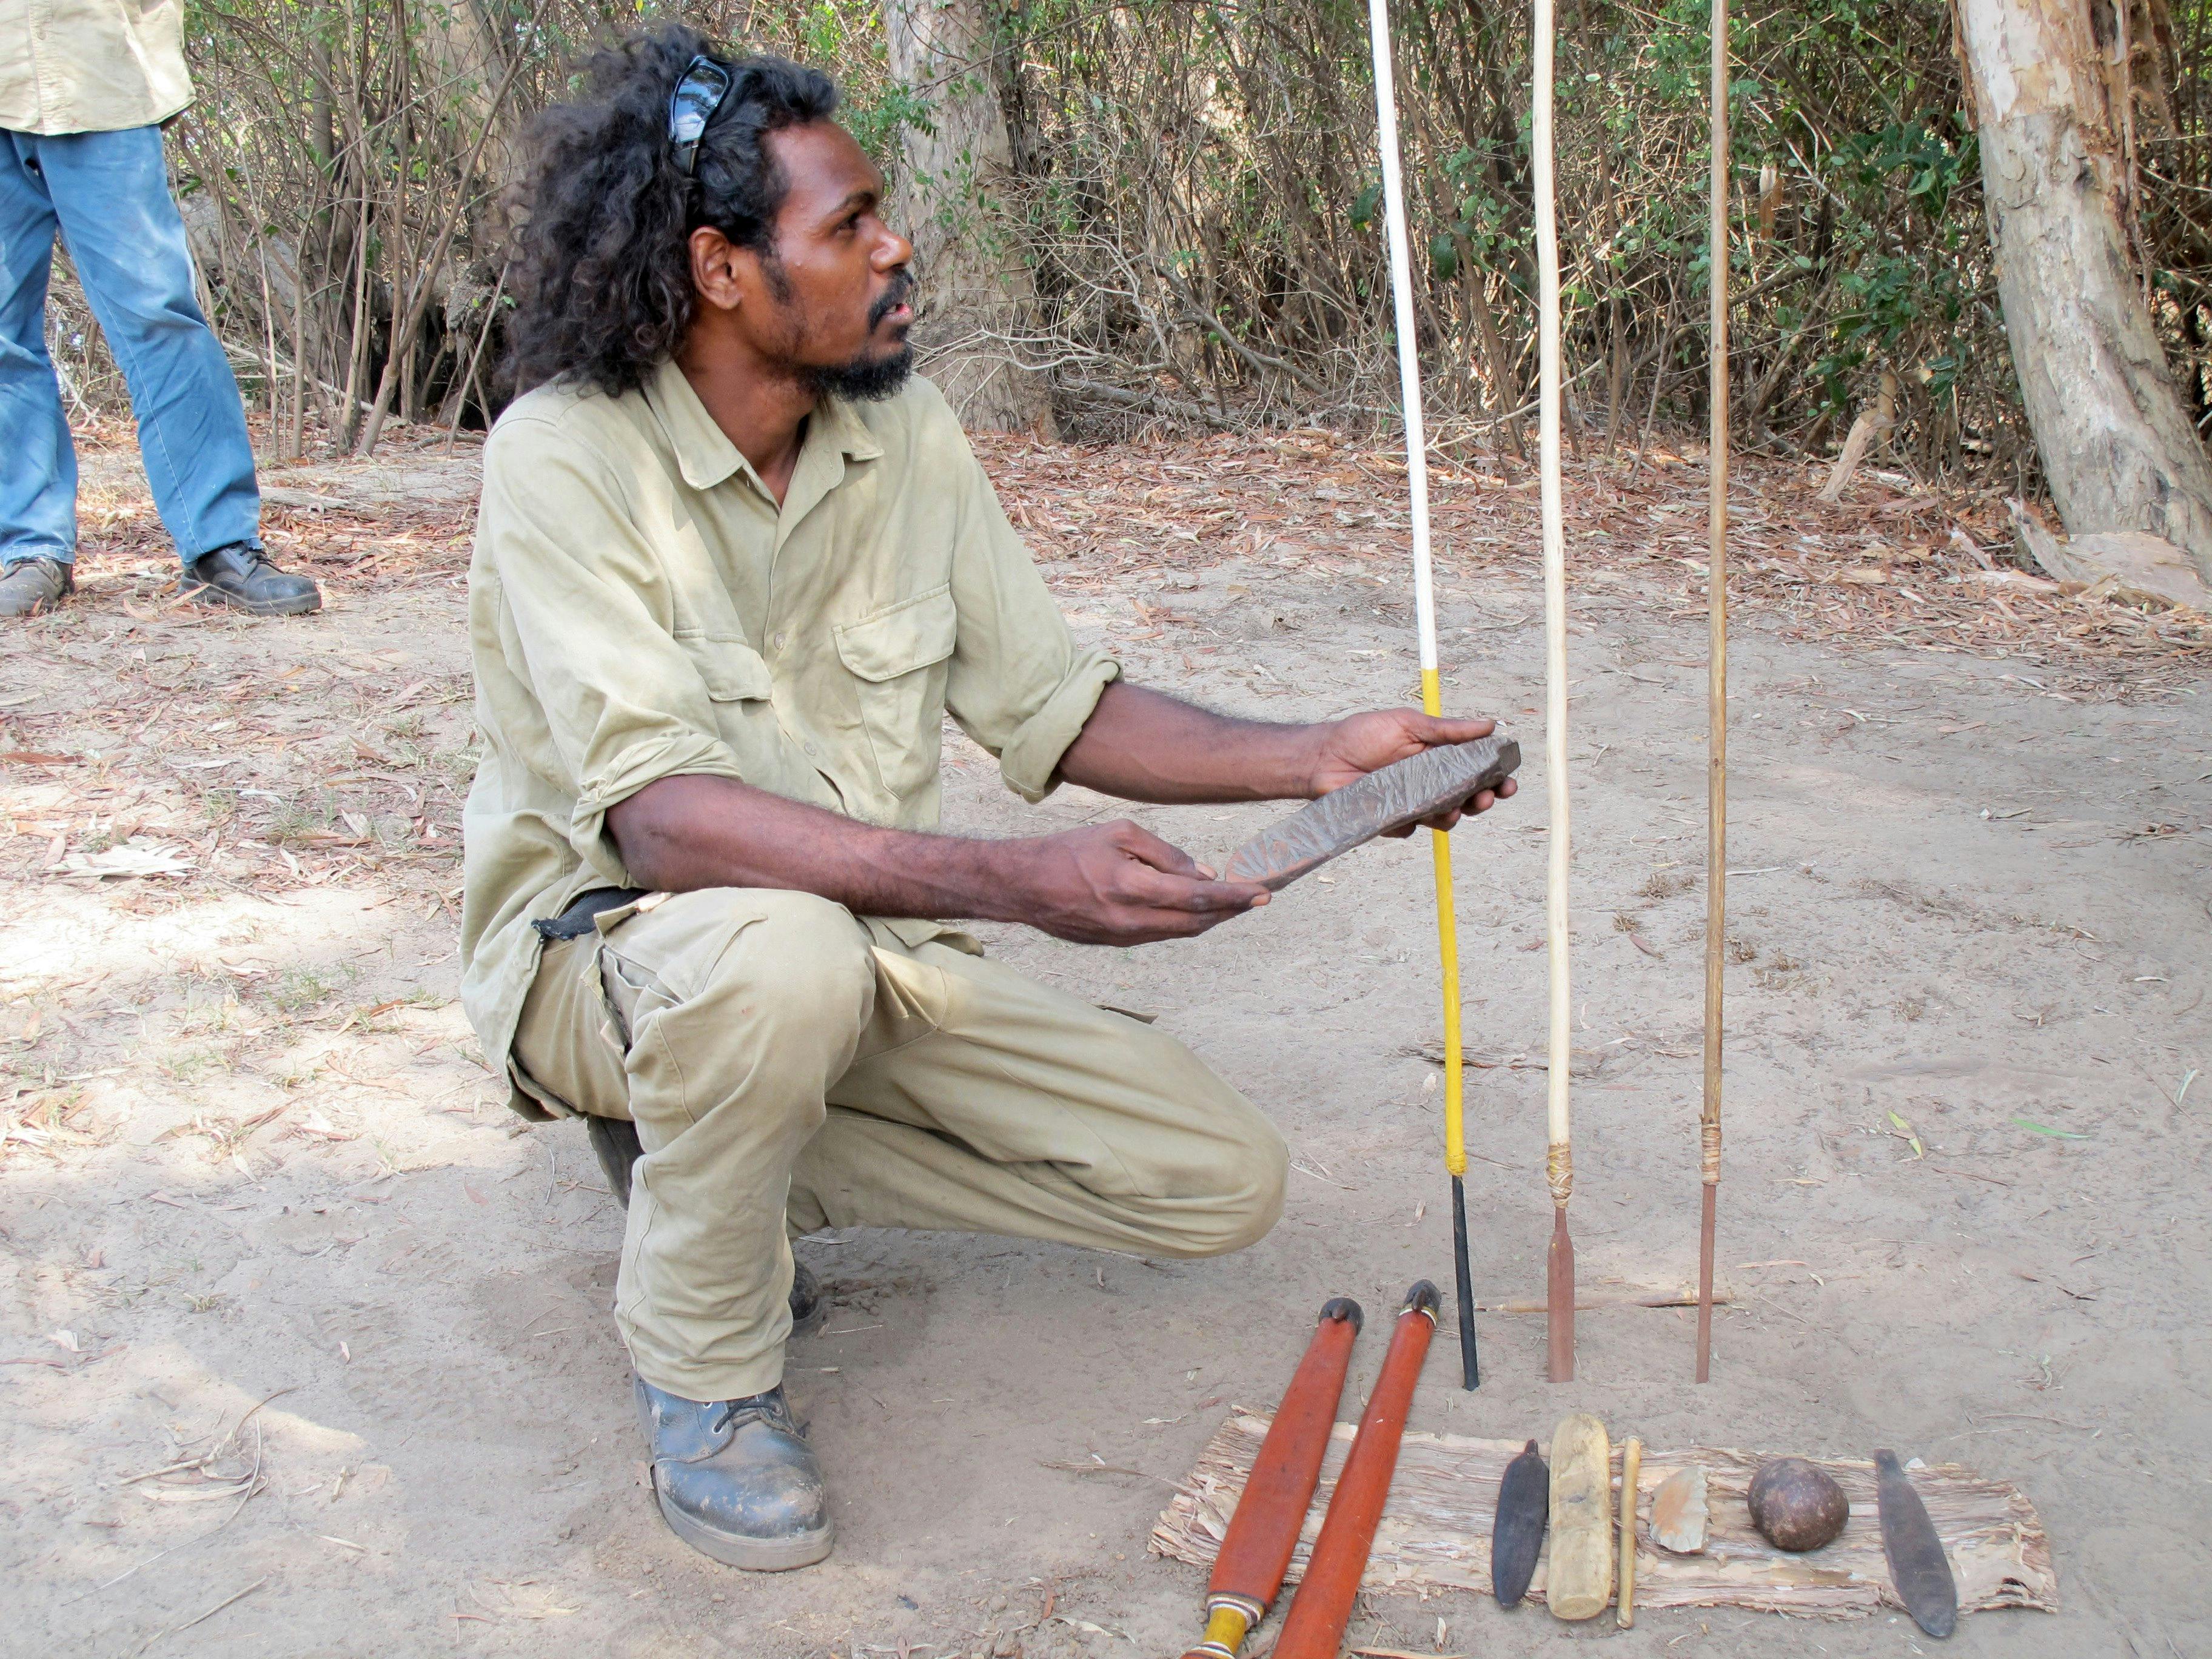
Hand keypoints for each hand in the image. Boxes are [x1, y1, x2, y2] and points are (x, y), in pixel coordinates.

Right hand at [1008, 820, 1269, 944]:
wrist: (1023, 886)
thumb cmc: (1069, 850)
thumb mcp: (1119, 834)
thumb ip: (1164, 854)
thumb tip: (1202, 873)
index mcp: (1133, 888)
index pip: (1197, 898)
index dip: (1234, 897)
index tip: (1262, 894)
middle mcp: (1131, 921)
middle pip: (1195, 923)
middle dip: (1229, 912)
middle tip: (1256, 899)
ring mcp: (1122, 938)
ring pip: (1179, 933)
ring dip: (1208, 920)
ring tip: (1231, 904)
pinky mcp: (1114, 944)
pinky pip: (1159, 935)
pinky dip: (1182, 923)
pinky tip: (1193, 910)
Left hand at [1306, 709, 1518, 833]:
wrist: (1323, 757)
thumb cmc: (1363, 734)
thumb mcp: (1407, 724)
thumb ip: (1447, 730)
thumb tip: (1490, 725)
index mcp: (1440, 757)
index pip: (1477, 769)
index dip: (1496, 777)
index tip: (1509, 779)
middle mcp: (1431, 783)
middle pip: (1469, 799)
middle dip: (1482, 801)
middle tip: (1486, 798)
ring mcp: (1414, 805)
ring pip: (1445, 819)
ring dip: (1453, 816)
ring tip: (1452, 810)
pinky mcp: (1394, 821)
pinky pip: (1410, 829)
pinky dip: (1408, 822)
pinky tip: (1397, 811)